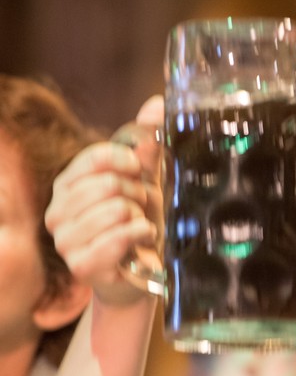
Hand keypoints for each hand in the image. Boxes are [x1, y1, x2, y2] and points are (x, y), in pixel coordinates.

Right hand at [46, 96, 163, 306]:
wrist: (142, 271)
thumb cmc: (139, 223)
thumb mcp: (146, 181)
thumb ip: (147, 144)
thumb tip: (157, 104)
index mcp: (68, 183)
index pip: (95, 158)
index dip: (128, 162)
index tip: (140, 172)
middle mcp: (57, 210)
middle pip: (108, 184)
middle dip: (137, 195)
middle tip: (142, 209)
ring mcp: (64, 239)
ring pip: (115, 210)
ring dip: (140, 218)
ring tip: (140, 227)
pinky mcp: (79, 265)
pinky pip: (116, 238)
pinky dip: (139, 236)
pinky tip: (142, 238)